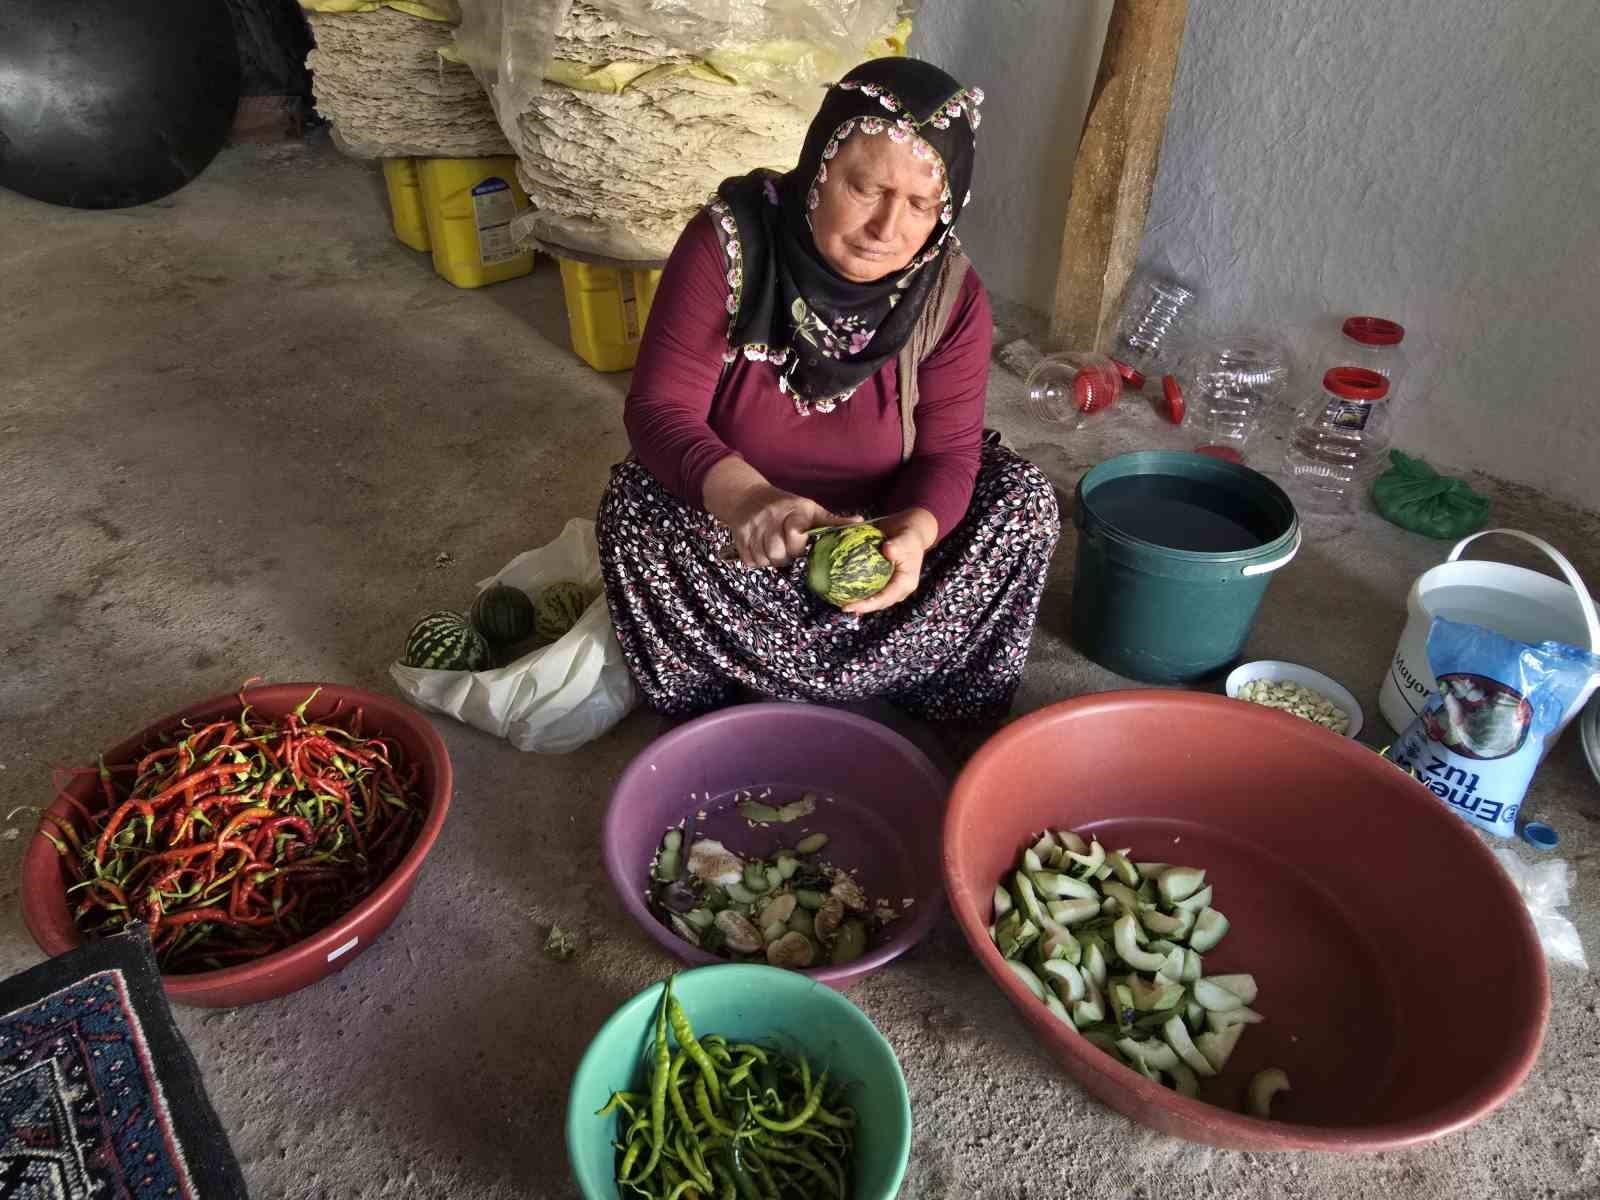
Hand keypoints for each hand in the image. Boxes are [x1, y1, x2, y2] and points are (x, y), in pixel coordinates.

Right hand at [703, 458, 857, 568]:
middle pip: (778, 553)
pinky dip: (757, 561)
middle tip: (788, 550)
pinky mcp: (739, 536)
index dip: (798, 545)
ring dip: (772, 560)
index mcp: (792, 510)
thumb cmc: (786, 505)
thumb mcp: (809, 508)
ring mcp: (753, 527)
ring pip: (764, 559)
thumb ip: (832, 520)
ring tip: (777, 550)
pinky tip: (762, 551)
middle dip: (786, 557)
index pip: (795, 534)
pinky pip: (750, 561)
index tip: (801, 543)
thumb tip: (860, 522)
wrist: (747, 496)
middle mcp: (771, 517)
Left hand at [844, 507, 937, 613]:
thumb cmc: (909, 536)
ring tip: (839, 601)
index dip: (868, 605)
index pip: (885, 598)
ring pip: (873, 598)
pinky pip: (870, 588)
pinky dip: (857, 589)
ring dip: (858, 601)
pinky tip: (841, 588)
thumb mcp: (906, 539)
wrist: (910, 531)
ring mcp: (891, 586)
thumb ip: (898, 546)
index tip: (850, 606)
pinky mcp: (884, 581)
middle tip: (842, 607)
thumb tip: (887, 550)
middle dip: (861, 608)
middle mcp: (898, 589)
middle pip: (878, 603)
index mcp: (905, 583)